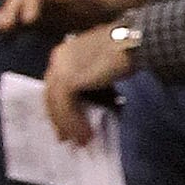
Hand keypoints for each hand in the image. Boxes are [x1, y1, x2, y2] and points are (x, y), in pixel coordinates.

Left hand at [42, 22, 133, 143]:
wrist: (132, 43)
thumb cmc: (124, 52)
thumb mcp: (101, 67)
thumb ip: (90, 82)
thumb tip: (90, 107)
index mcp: (64, 53)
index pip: (55, 85)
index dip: (59, 106)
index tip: (64, 124)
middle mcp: (58, 59)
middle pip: (51, 95)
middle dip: (59, 119)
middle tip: (66, 139)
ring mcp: (61, 68)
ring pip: (57, 103)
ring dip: (68, 125)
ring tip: (80, 142)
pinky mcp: (69, 79)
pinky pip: (66, 107)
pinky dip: (74, 123)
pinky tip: (86, 135)